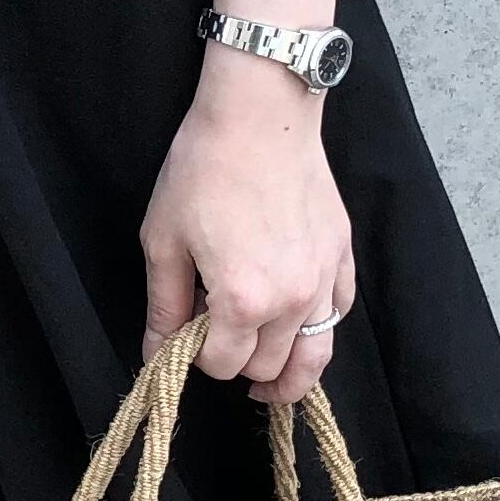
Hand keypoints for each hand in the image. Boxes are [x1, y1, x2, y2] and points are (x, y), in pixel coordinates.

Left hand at [139, 53, 354, 408]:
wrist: (259, 115)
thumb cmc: (204, 169)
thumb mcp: (164, 240)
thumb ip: (165, 306)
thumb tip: (157, 352)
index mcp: (243, 300)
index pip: (223, 364)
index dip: (198, 358)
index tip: (187, 337)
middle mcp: (292, 299)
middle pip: (268, 367)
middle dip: (239, 364)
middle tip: (218, 338)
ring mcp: (324, 279)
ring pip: (315, 356)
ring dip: (289, 372)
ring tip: (271, 385)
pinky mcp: (342, 256)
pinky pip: (338, 315)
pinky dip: (319, 330)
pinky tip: (300, 327)